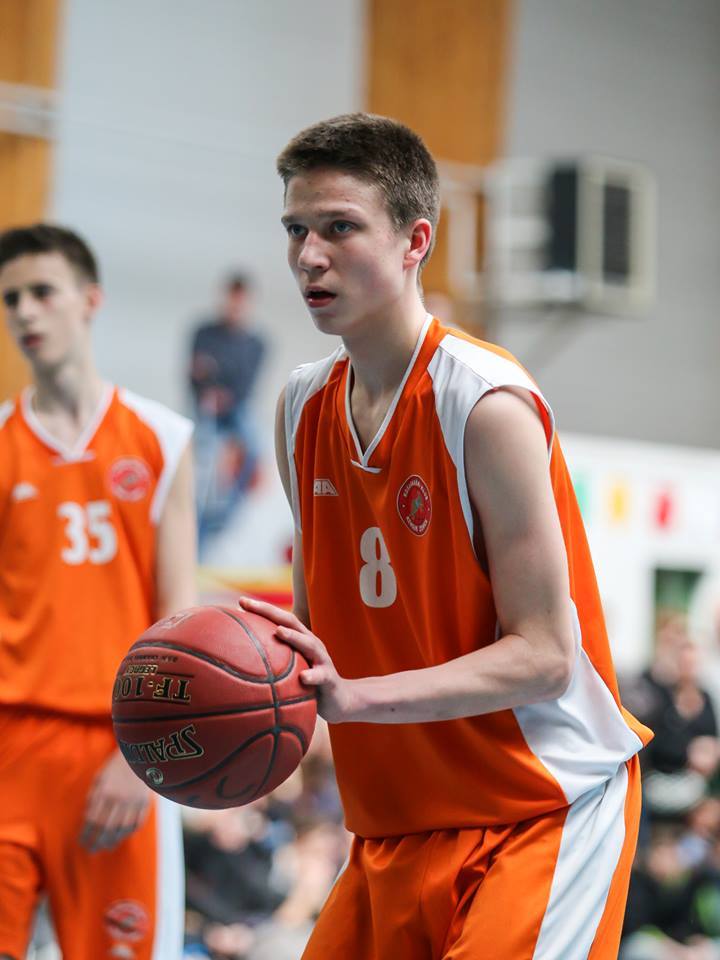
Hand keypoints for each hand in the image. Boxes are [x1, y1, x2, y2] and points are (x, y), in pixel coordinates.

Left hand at [80, 749, 150, 851]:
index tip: (81, 841)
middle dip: (97, 842)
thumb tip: (88, 818)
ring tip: (106, 846)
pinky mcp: (146, 802)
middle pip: (106, 828)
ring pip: (122, 829)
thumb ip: (94, 797)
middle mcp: (119, 799)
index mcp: (105, 792)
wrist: (141, 753)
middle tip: (91, 850)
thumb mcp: (100, 777)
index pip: (93, 819)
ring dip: (112, 840)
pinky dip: (129, 832)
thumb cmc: (116, 766)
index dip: (86, 833)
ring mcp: (134, 802)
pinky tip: (122, 836)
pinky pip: (137, 823)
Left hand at [239, 596, 357, 722]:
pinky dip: (313, 676)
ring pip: (309, 644)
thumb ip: (270, 664)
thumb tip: (238, 668)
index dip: (261, 609)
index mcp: (300, 640)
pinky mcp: (329, 678)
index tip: (240, 602)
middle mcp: (311, 644)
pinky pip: (321, 676)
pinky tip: (303, 677)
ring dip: (294, 637)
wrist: (339, 701)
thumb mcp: (290, 671)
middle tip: (250, 606)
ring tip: (278, 631)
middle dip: (270, 612)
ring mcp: (322, 660)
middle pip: (291, 623)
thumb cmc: (308, 684)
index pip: (279, 620)